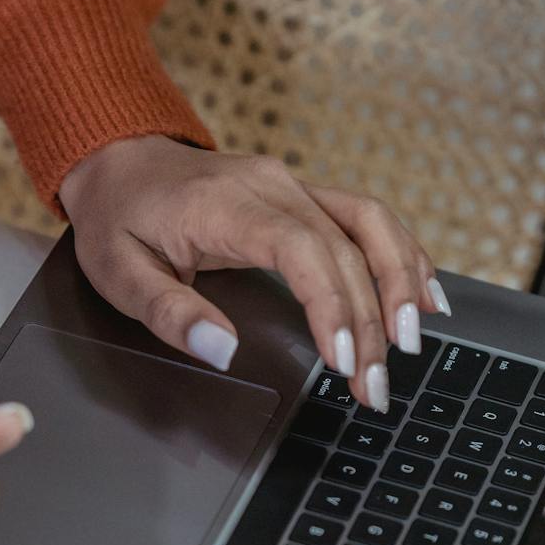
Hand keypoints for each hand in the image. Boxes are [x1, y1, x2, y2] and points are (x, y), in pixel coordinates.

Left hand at [59, 137, 450, 413]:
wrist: (118, 158)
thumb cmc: (118, 217)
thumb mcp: (119, 272)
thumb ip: (169, 312)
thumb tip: (222, 349)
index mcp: (228, 204)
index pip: (301, 250)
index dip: (331, 304)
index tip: (341, 358)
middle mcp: (273, 185)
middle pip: (345, 249)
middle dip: (370, 322)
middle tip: (374, 386)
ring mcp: (295, 185)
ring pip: (372, 225)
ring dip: (401, 283)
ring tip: (412, 343)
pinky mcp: (306, 194)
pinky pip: (368, 218)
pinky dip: (403, 255)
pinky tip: (426, 294)